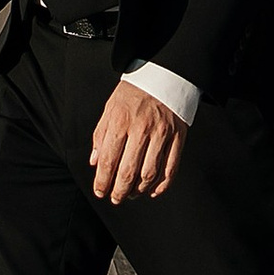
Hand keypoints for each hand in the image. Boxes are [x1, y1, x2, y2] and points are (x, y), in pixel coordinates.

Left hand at [88, 81, 185, 204]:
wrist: (162, 76)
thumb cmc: (132, 94)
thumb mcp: (110, 109)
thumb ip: (101, 135)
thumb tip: (95, 163)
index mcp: (120, 121)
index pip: (109, 159)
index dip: (103, 180)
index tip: (100, 192)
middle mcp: (141, 129)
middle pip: (128, 171)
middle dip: (119, 191)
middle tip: (115, 199)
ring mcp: (162, 134)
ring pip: (150, 173)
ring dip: (138, 190)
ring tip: (131, 195)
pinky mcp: (178, 137)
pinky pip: (171, 168)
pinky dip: (162, 185)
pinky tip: (152, 191)